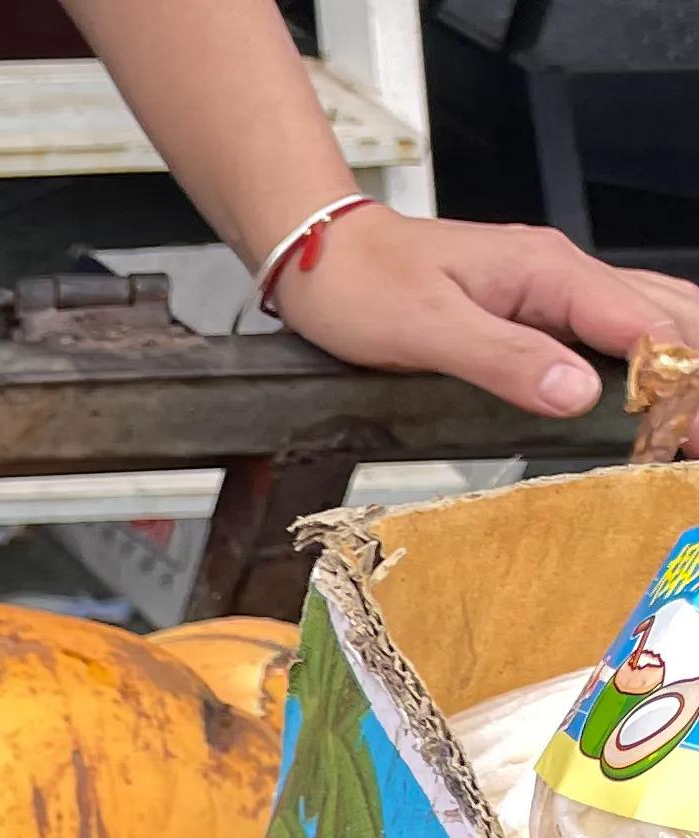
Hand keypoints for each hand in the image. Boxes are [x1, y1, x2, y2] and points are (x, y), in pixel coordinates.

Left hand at [270, 204, 698, 417]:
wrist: (323, 254)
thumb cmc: (361, 284)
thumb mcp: (424, 329)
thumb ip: (503, 359)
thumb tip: (577, 393)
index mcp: (547, 271)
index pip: (643, 325)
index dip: (677, 380)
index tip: (687, 432)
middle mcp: (560, 273)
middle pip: (663, 315)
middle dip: (689, 372)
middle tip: (692, 437)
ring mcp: (549, 288)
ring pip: (645, 314)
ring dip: (678, 359)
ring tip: (686, 417)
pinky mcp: (530, 307)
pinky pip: (609, 325)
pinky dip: (643, 353)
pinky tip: (653, 382)